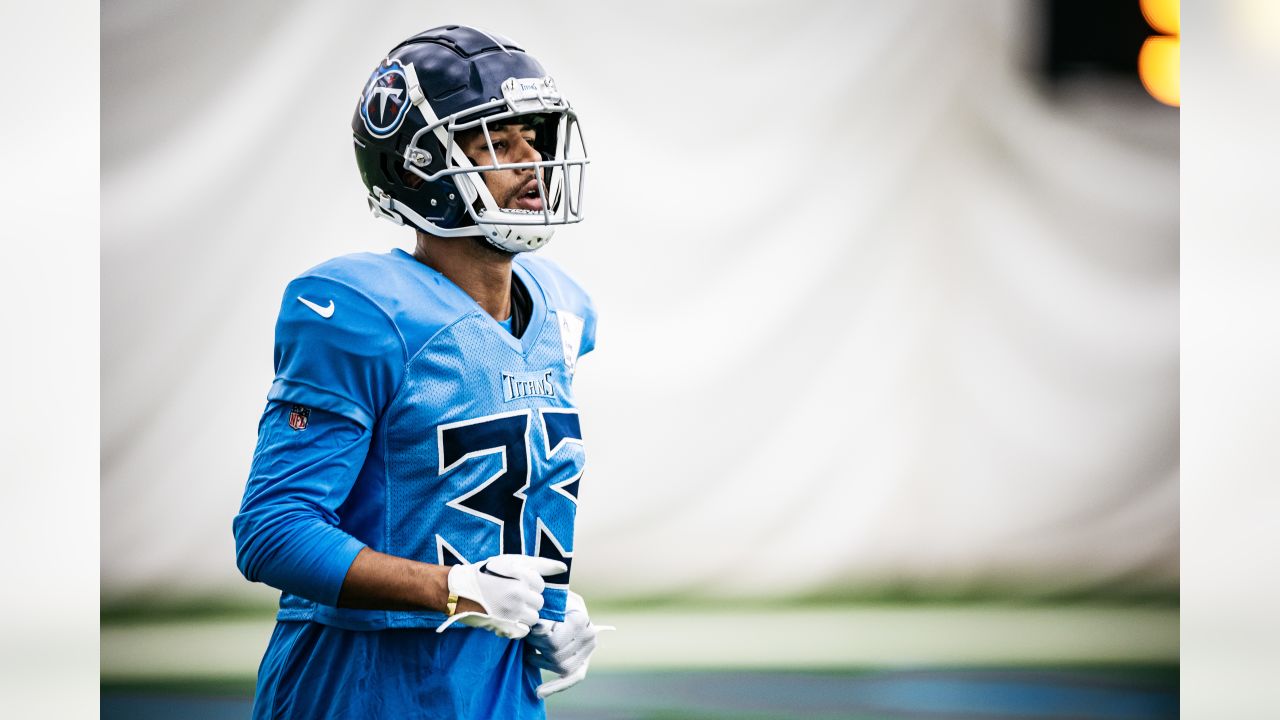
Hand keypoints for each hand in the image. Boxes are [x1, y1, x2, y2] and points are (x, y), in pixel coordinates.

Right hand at [436, 555, 566, 639]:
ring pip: (533, 618)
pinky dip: (517, 627)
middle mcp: (519, 593)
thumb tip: (563, 567)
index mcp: (522, 576)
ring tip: (508, 608)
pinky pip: (523, 631)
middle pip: (539, 603)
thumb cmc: (487, 573)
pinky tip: (506, 618)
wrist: (459, 589)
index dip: (529, 586)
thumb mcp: (512, 561)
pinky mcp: (505, 627)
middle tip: (510, 597)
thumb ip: (540, 564)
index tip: (514, 584)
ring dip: (524, 615)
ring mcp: (512, 612)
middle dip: (528, 601)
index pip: (540, 586)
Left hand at [525, 591, 612, 697]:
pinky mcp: (585, 659)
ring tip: (531, 651)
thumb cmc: (553, 598)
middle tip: (528, 641)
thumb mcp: (548, 601)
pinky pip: (575, 677)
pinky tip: (539, 693)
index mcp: (580, 619)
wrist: (566, 600)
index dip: (536, 640)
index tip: (529, 631)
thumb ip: (543, 615)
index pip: (553, 642)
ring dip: (541, 662)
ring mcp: (589, 649)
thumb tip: (536, 630)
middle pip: (555, 656)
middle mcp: (589, 636)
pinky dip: (557, 687)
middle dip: (537, 650)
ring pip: (561, 668)